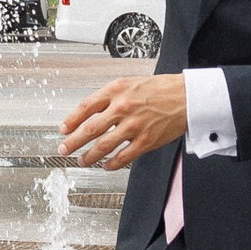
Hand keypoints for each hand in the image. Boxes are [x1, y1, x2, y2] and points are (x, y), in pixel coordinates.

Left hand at [61, 72, 187, 167]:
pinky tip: (106, 166)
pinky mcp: (146, 140)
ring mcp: (134, 125)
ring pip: (104, 145)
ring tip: (82, 160)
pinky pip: (124, 156)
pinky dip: (112, 164)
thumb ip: (110, 97)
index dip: (71, 120)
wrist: (186, 96)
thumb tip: (90, 112)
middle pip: (90, 129)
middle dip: (73, 142)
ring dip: (90, 156)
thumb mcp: (130, 83)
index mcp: (116, 91)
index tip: (64, 129)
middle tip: (64, 149)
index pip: (86, 107)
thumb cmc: (159, 89)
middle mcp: (123, 107)